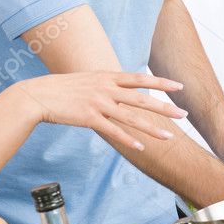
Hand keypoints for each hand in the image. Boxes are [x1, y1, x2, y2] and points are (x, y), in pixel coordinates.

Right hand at [18, 71, 187, 150]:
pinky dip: (128, 140)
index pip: (140, 79)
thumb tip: (120, 89)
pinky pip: (113, 131)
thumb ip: (106, 83)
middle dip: (165, 107)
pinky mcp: (89, 118)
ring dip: (152, 128)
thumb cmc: (62, 88)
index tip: (179, 86)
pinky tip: (140, 147)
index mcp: (107, 76)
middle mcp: (106, 88)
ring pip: (131, 117)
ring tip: (169, 137)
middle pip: (142, 99)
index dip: (161, 82)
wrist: (39, 95)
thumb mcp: (87, 79)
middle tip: (184, 114)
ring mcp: (98, 103)